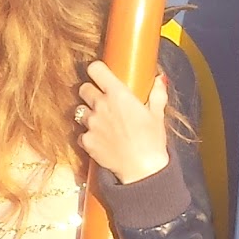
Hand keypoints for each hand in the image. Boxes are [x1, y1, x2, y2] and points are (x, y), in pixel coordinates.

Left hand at [77, 62, 169, 183]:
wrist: (142, 169)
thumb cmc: (152, 141)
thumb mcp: (157, 114)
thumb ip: (156, 94)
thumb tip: (159, 79)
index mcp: (118, 94)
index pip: (96, 69)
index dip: (96, 70)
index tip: (100, 74)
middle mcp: (101, 106)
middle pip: (83, 88)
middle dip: (90, 92)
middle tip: (102, 101)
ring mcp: (91, 123)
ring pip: (79, 110)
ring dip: (87, 114)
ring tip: (102, 123)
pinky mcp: (85, 140)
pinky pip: (80, 133)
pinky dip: (87, 135)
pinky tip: (101, 139)